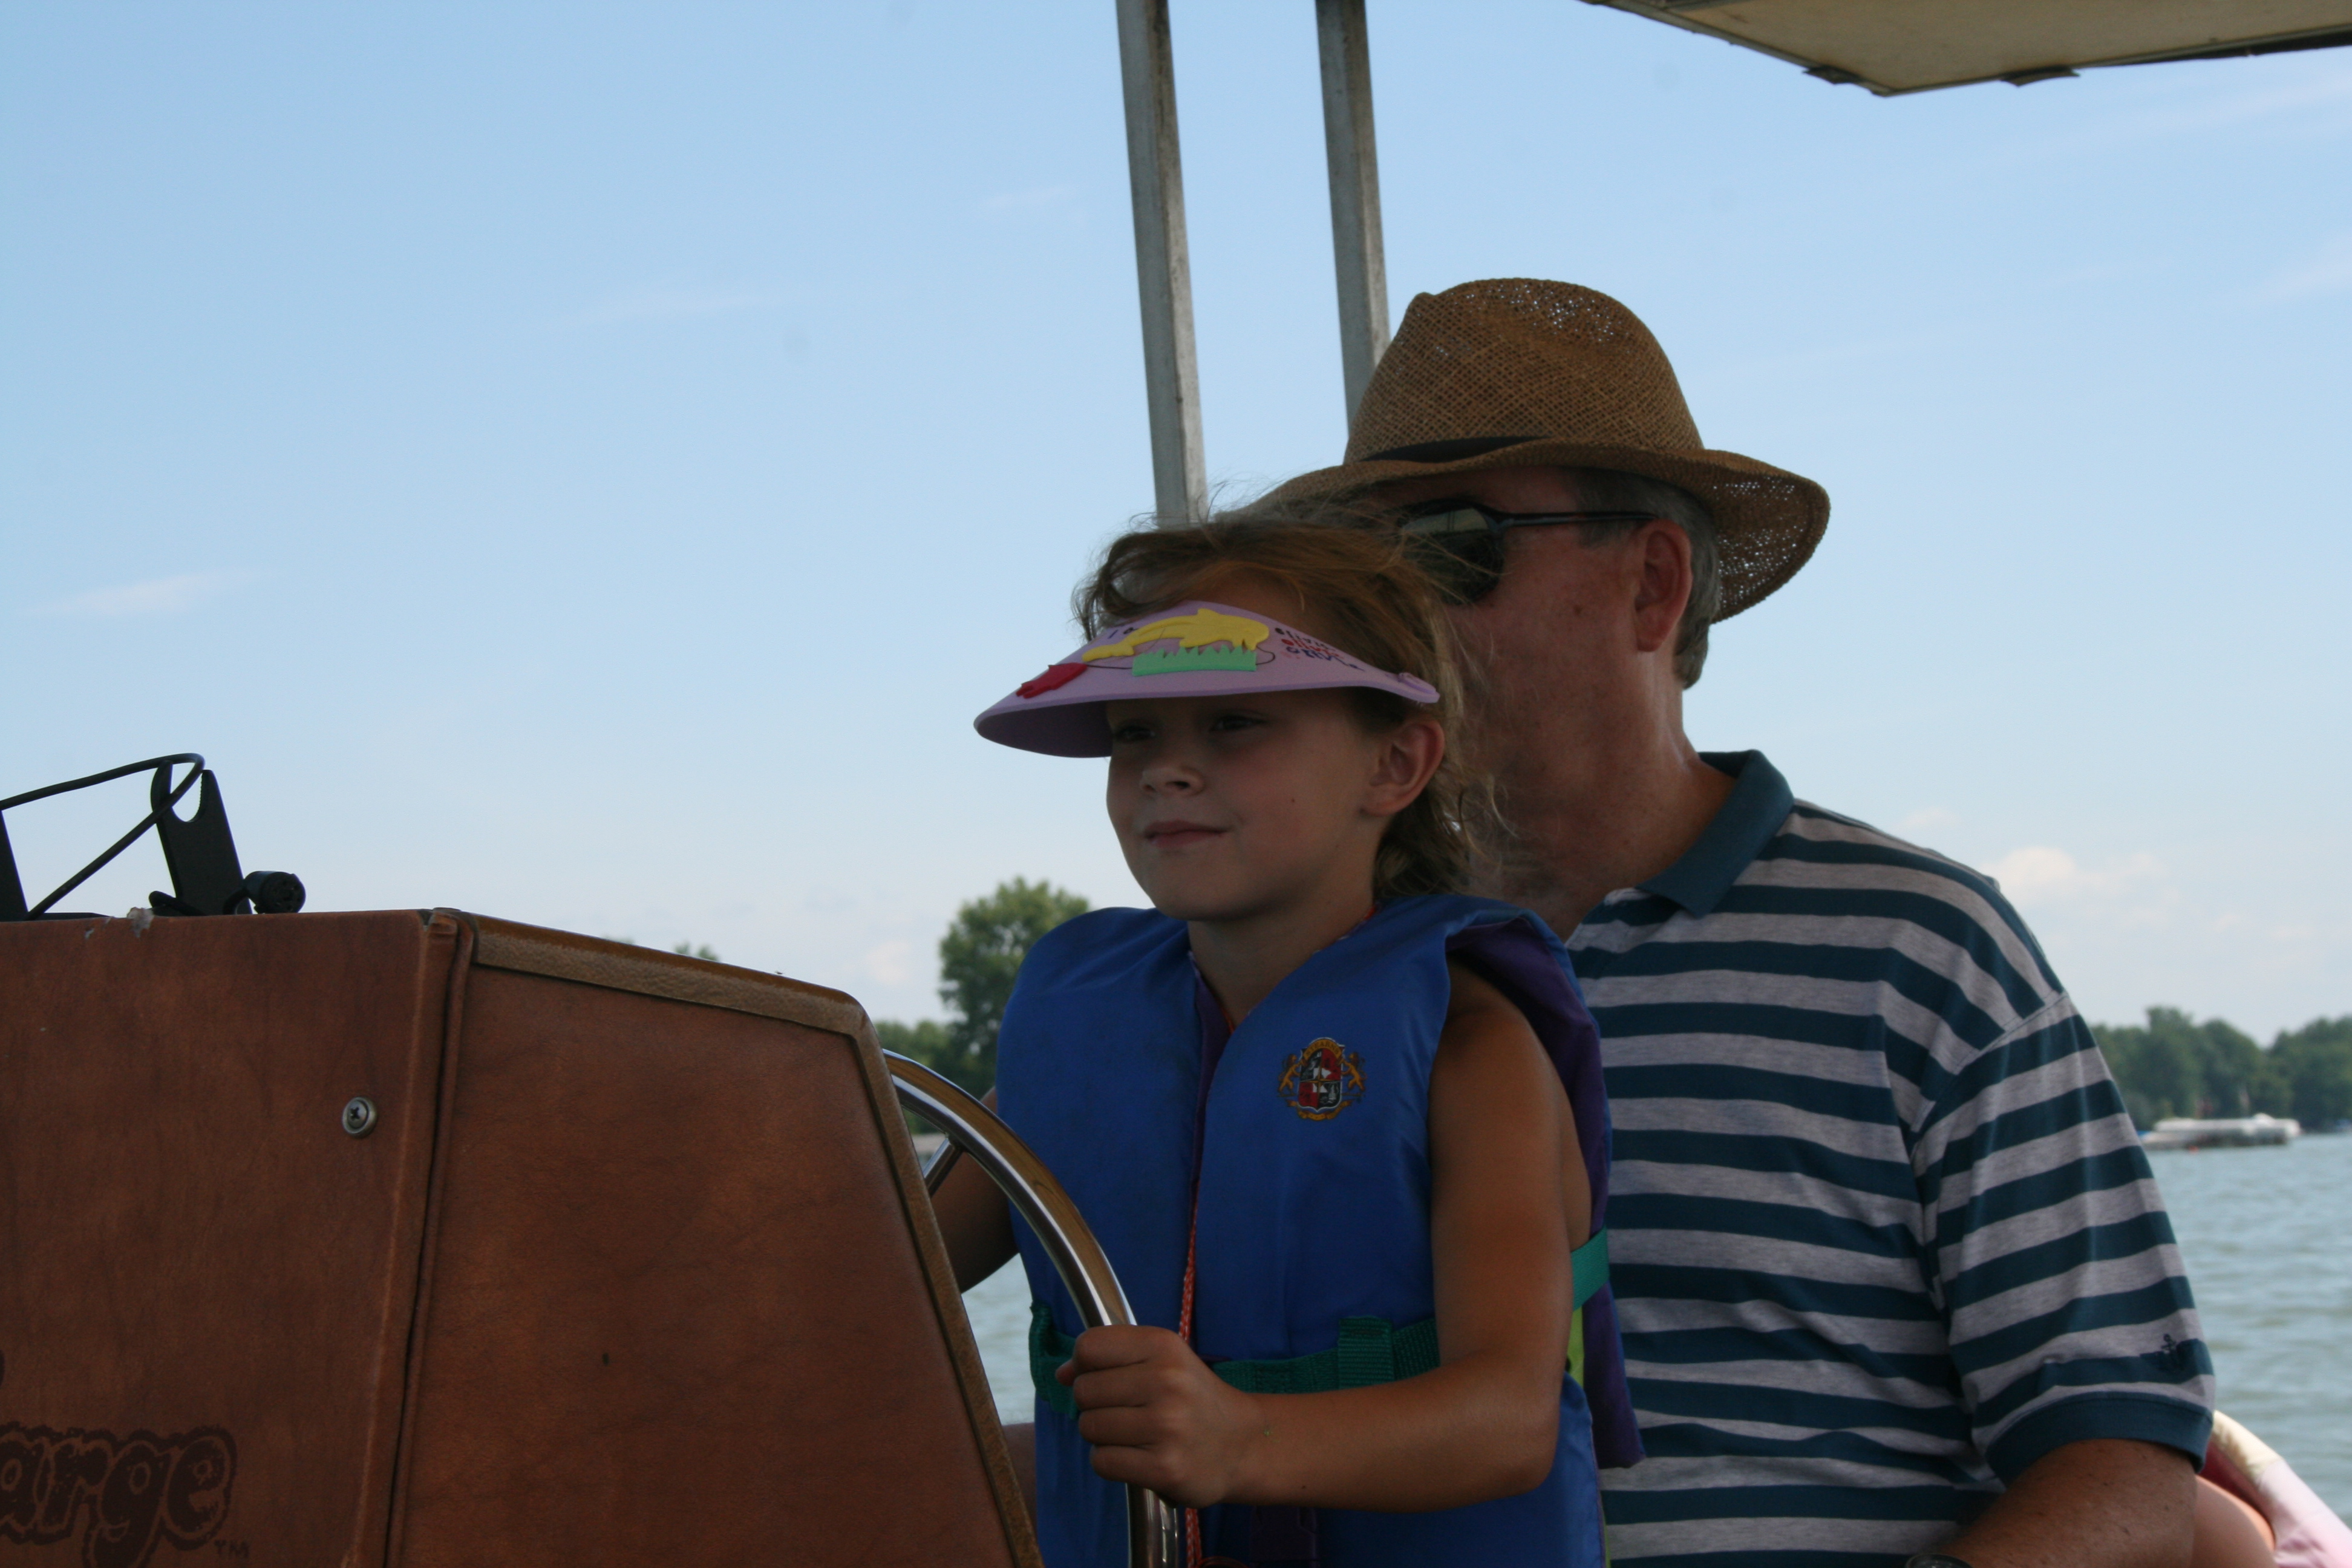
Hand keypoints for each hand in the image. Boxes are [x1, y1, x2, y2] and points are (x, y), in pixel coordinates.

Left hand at [1058, 1325, 1264, 1506]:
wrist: (1241, 1444)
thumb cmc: (1192, 1397)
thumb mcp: (1163, 1359)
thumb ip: (1111, 1357)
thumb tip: (1060, 1374)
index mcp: (1163, 1346)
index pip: (1088, 1347)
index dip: (1083, 1365)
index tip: (1101, 1377)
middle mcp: (1166, 1381)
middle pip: (1084, 1390)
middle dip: (1094, 1404)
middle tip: (1126, 1411)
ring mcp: (1166, 1426)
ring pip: (1089, 1427)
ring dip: (1103, 1435)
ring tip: (1134, 1434)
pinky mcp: (1164, 1468)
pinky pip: (1102, 1461)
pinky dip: (1111, 1462)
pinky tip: (1137, 1456)